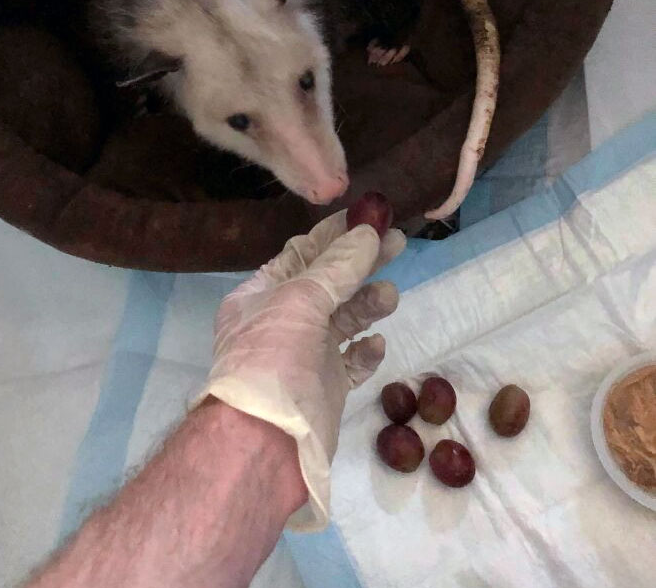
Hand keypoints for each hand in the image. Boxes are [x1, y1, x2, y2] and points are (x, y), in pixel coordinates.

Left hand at [193, 211, 405, 530]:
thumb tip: (367, 233)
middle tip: (399, 242)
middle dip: (362, 262)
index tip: (370, 217)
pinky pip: (352, 360)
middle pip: (329, 282)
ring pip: (344, 318)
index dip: (336, 234)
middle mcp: (282, 320)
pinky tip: (376, 344)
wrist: (265, 444)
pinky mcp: (326, 386)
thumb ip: (337, 267)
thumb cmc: (273, 360)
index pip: (302, 253)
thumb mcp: (300, 301)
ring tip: (390, 297)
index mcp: (262, 295)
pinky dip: (366, 350)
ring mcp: (305, 354)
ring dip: (367, 303)